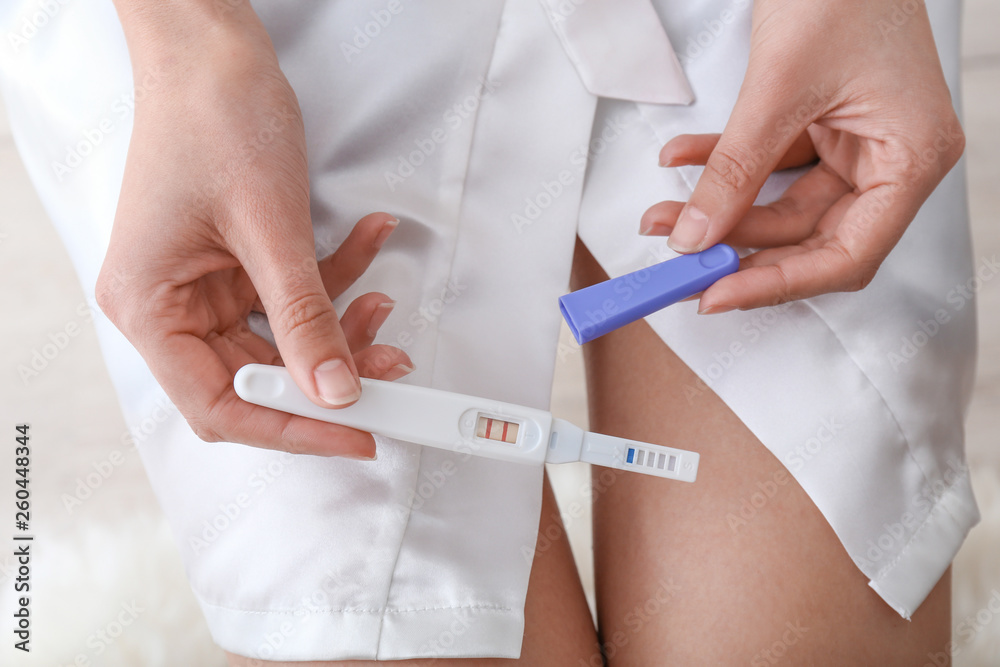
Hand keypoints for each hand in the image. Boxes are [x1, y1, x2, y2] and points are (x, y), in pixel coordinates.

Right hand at [98, 3, 409, 457]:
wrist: (214, 50)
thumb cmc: (214, 118)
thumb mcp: (269, 228)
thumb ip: (305, 318)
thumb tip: (336, 390)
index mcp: (150, 306)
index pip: (220, 404)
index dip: (291, 428)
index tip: (353, 435)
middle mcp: (171, 305)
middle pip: (257, 376)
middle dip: (330, 372)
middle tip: (391, 375)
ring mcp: (205, 286)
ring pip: (284, 339)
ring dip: (340, 325)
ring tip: (385, 305)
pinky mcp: (238, 264)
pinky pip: (292, 293)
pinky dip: (335, 279)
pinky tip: (369, 245)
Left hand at [639, 0, 964, 313]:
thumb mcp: (779, 89)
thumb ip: (736, 171)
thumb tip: (695, 237)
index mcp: (911, 159)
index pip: (847, 255)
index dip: (777, 283)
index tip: (716, 296)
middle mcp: (889, 160)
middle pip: (809, 237)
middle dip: (736, 248)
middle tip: (676, 264)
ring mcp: (855, 144)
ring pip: (781, 205)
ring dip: (720, 209)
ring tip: (662, 213)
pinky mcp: (822, 125)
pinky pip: (769, 164)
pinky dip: (724, 165)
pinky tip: (679, 160)